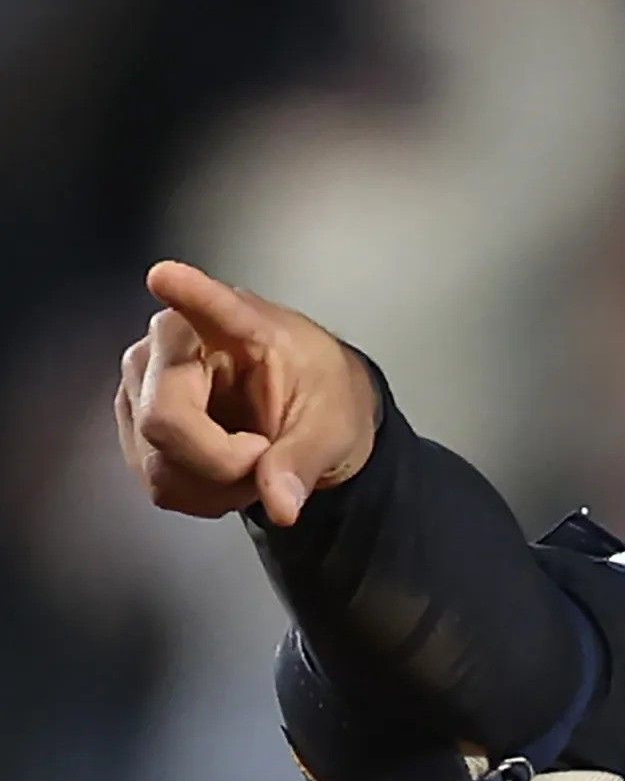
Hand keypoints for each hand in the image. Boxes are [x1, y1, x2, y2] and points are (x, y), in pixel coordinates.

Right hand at [114, 261, 379, 525]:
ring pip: (160, 463)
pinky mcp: (134, 427)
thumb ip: (304, 460)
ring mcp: (141, 387)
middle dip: (223, 463)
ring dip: (217, 484)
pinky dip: (203, 493)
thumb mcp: (334, 427)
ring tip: (253, 458)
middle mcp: (167, 347)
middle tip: (266, 454)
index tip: (168, 278)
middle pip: (165, 421)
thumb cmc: (321, 396)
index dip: (186, 295)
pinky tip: (227, 471)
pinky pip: (159, 482)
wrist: (308, 412)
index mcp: (233, 323)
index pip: (206, 305)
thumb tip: (282, 502)